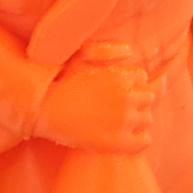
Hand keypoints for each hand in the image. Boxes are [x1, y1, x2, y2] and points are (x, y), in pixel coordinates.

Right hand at [35, 57, 157, 152]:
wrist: (44, 112)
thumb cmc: (58, 83)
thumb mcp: (79, 57)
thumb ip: (106, 50)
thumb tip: (130, 50)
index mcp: (120, 77)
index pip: (142, 78)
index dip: (129, 85)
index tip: (117, 92)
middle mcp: (127, 97)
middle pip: (148, 98)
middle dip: (135, 101)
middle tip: (116, 108)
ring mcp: (125, 120)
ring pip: (146, 119)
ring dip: (136, 120)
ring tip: (117, 123)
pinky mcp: (120, 142)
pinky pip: (144, 141)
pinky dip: (137, 140)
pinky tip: (121, 138)